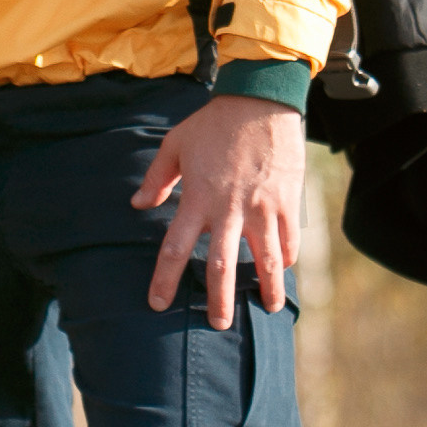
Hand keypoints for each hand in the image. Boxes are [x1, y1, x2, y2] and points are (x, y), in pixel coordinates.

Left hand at [133, 94, 304, 329]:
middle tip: (218, 325)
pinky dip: (286, 259)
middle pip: (223, 267)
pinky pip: (289, 239)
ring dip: (267, 289)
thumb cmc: (214, 122)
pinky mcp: (288, 201)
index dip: (165, 279)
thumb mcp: (175, 144)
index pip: (176, 248)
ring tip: (267, 309)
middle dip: (219, 301)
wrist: (261, 100)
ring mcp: (262, 207)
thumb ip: (156, 178)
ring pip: (265, 261)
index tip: (158, 303)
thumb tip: (137, 204)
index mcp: (197, 198)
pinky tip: (283, 270)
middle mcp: (229, 209)